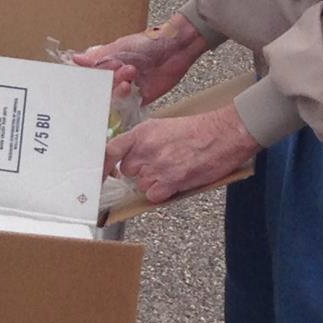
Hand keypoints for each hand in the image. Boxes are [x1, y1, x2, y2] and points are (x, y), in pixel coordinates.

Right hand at [71, 13, 209, 106]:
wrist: (175, 48)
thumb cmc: (148, 42)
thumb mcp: (119, 47)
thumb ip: (97, 58)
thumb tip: (74, 59)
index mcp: (107, 64)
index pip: (91, 77)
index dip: (89, 79)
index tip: (87, 79)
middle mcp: (115, 78)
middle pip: (101, 89)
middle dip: (107, 81)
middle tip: (117, 68)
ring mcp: (128, 88)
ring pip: (113, 98)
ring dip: (118, 88)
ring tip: (130, 73)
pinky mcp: (141, 97)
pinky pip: (128, 105)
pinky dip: (127, 100)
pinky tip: (130, 90)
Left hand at [104, 106, 256, 204]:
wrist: (224, 134)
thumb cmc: (197, 129)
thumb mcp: (162, 126)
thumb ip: (142, 141)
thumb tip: (128, 157)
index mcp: (142, 133)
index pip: (111, 151)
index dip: (102, 165)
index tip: (99, 174)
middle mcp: (146, 149)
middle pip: (128, 171)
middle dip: (139, 171)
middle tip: (158, 164)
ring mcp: (158, 165)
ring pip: (142, 185)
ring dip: (153, 182)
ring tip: (172, 170)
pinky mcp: (172, 180)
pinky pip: (154, 196)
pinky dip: (162, 193)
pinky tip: (175, 182)